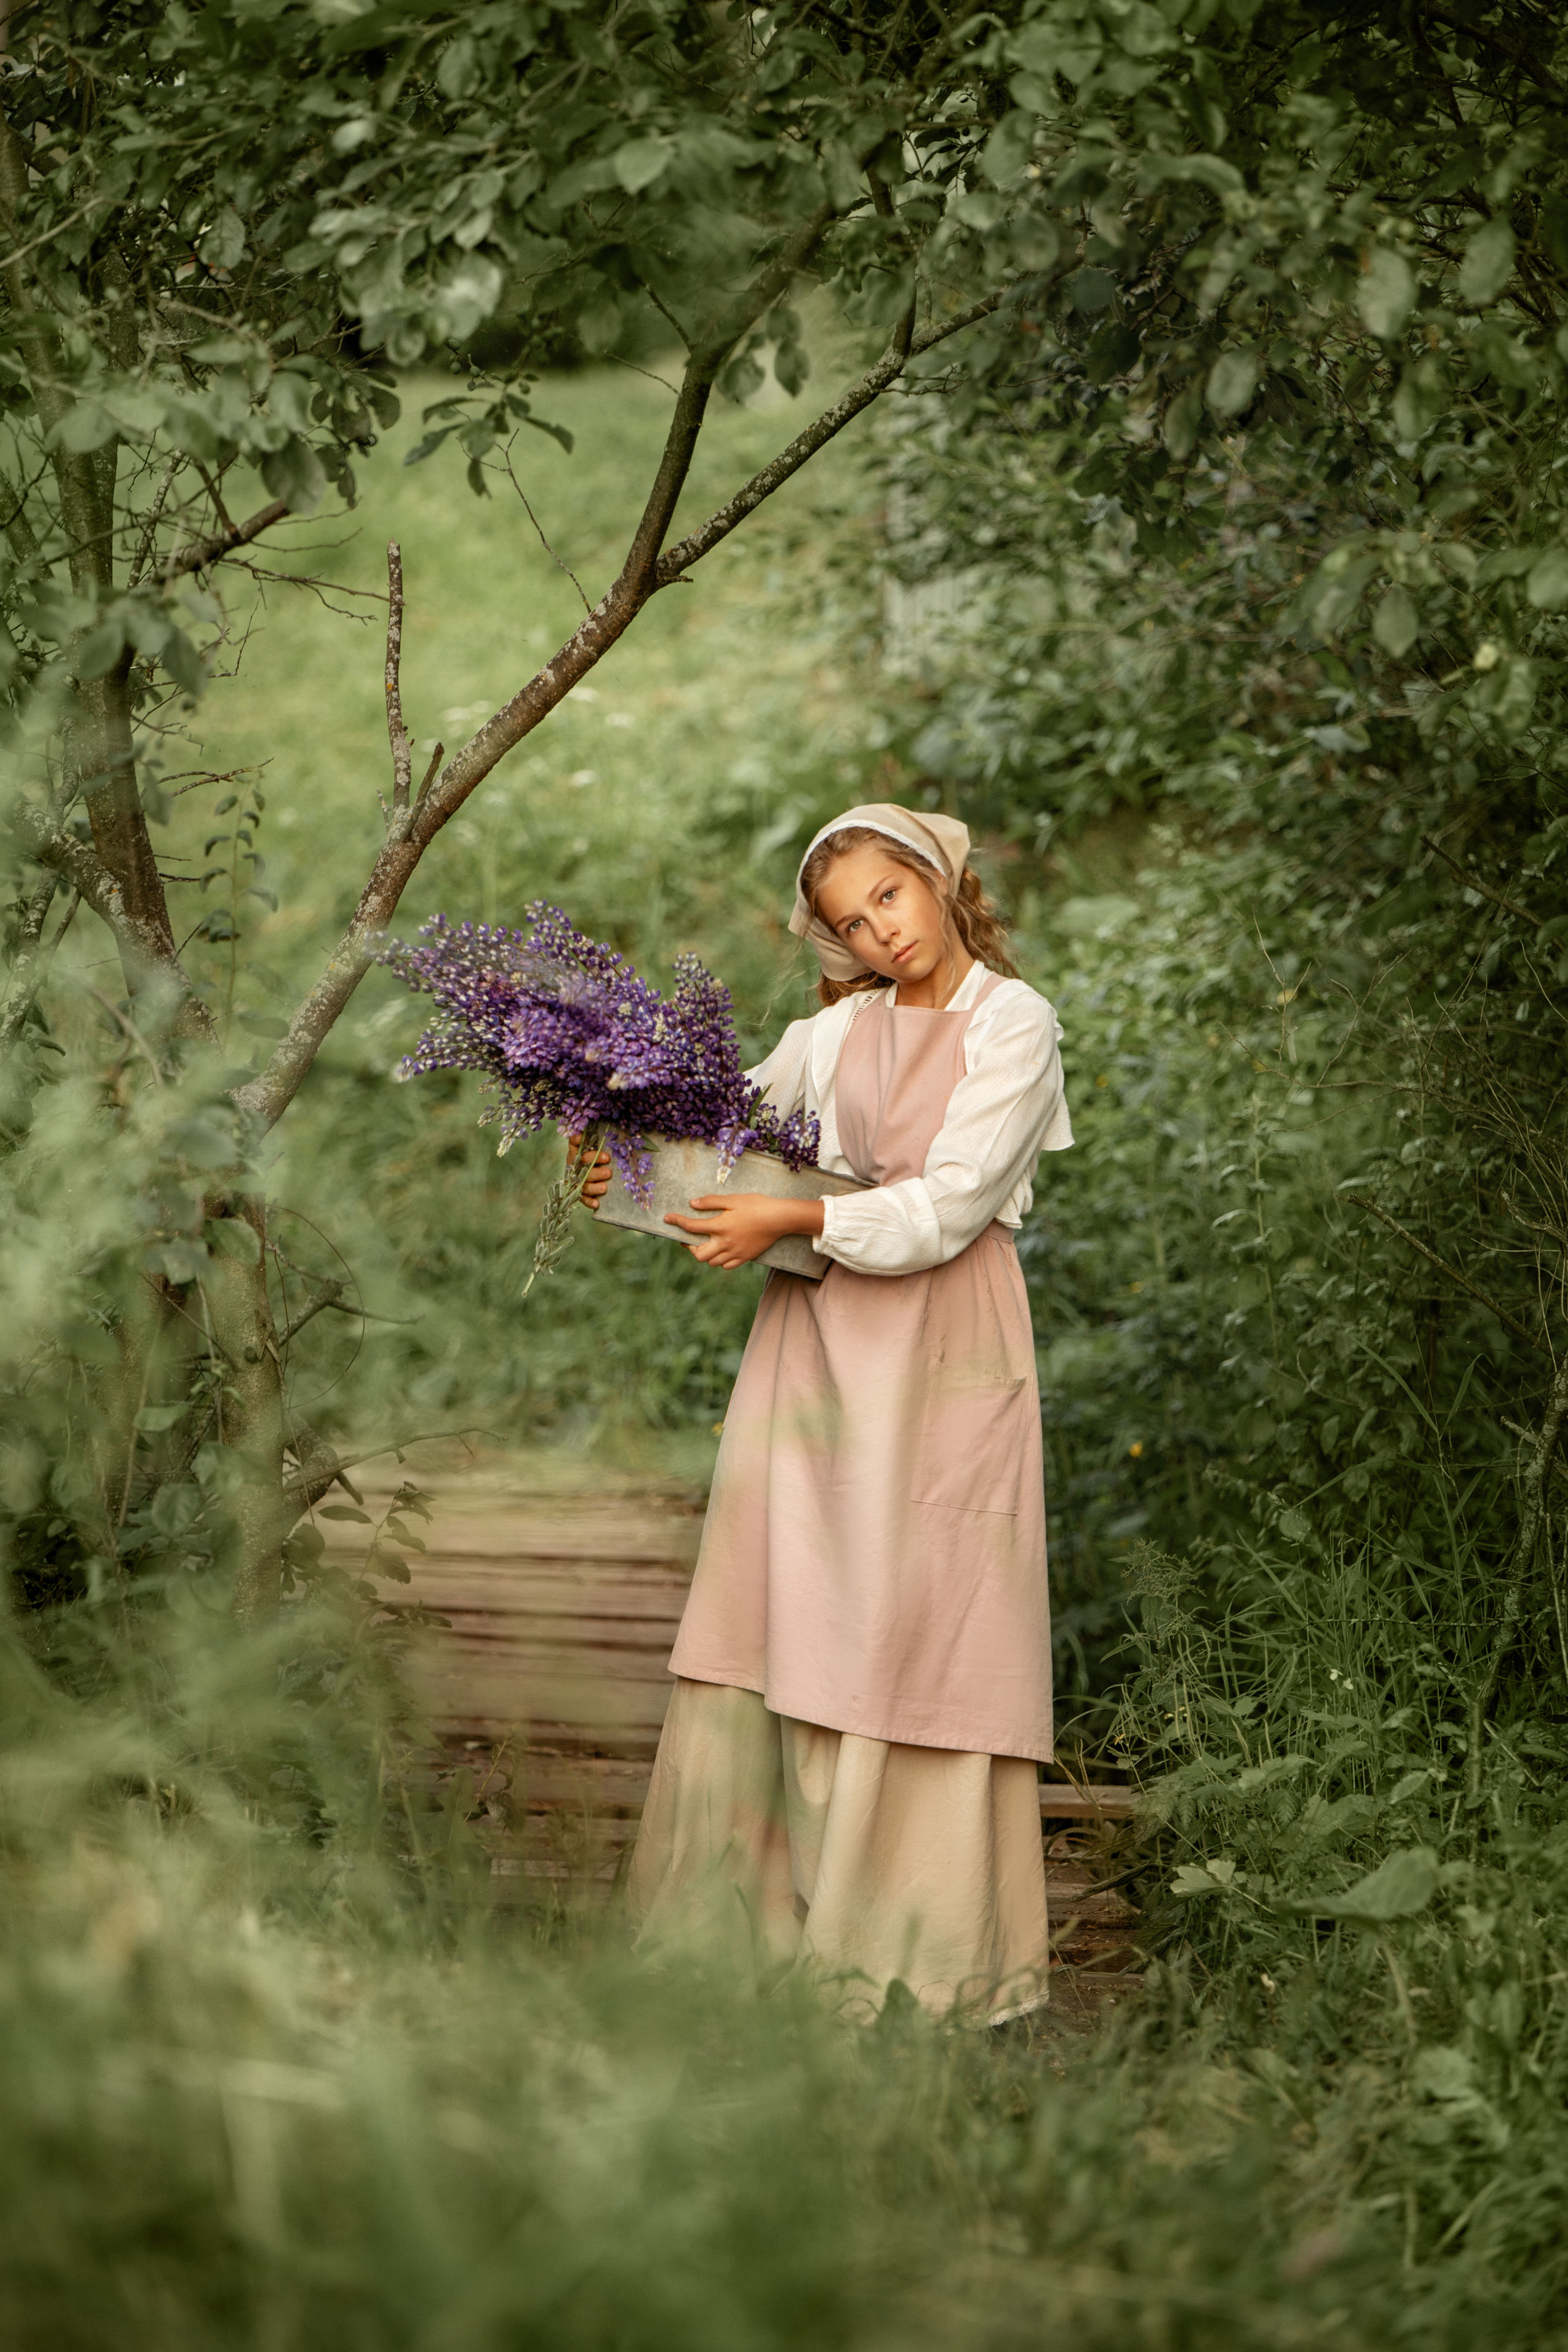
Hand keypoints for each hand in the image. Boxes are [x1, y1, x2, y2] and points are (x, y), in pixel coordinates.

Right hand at [566, 1133, 612, 1211]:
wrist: (594, 1172)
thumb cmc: (598, 1156)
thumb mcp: (597, 1144)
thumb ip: (596, 1137)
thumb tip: (598, 1123)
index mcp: (576, 1152)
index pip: (574, 1145)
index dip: (577, 1141)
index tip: (582, 1137)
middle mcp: (574, 1166)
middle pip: (582, 1166)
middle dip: (594, 1165)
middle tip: (608, 1162)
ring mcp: (577, 1181)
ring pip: (583, 1184)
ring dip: (594, 1186)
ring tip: (605, 1187)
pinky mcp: (581, 1194)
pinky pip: (584, 1199)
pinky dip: (589, 1202)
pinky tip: (597, 1203)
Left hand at [665, 1191, 823, 1270]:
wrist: (780, 1219)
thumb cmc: (757, 1205)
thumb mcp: (733, 1199)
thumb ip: (711, 1202)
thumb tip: (692, 1204)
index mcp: (720, 1226)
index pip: (691, 1227)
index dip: (677, 1222)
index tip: (668, 1219)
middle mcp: (725, 1243)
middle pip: (698, 1254)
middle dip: (689, 1247)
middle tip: (689, 1239)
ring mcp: (735, 1252)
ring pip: (712, 1262)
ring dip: (705, 1254)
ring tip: (706, 1244)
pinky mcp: (745, 1258)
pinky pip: (726, 1266)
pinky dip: (720, 1261)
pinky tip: (721, 1251)